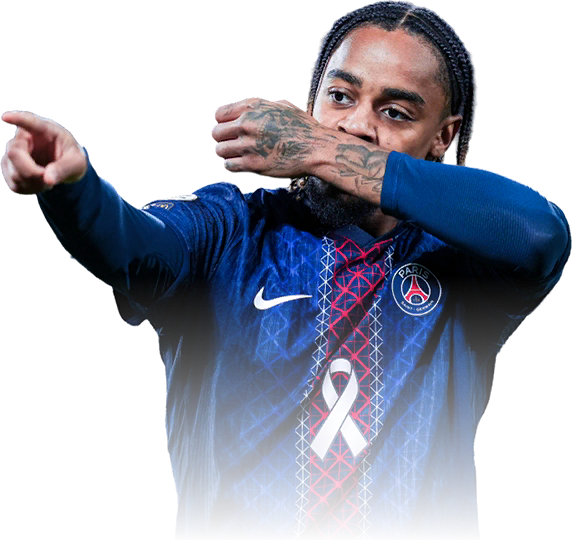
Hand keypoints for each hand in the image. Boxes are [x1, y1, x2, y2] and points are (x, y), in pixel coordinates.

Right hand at [1, 111, 87, 195]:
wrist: (65, 168)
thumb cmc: (72, 159)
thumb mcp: (76, 163)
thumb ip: (65, 168)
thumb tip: (47, 179)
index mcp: (43, 130)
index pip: (27, 121)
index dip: (16, 119)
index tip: (4, 117)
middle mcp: (23, 139)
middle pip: (14, 155)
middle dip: (32, 173)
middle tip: (50, 180)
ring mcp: (13, 154)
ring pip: (13, 173)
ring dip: (33, 185)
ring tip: (48, 182)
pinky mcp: (9, 169)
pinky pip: (13, 186)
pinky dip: (28, 191)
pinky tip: (38, 186)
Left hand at [210, 97, 337, 178]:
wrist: (314, 148)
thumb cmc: (301, 126)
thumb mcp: (281, 104)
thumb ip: (260, 104)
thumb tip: (245, 105)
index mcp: (252, 109)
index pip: (219, 113)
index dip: (214, 120)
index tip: (215, 125)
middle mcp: (247, 126)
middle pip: (215, 132)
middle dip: (213, 137)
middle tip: (214, 141)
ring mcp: (249, 147)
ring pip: (219, 151)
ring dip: (218, 153)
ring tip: (220, 154)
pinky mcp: (253, 165)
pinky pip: (229, 166)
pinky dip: (226, 165)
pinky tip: (230, 164)